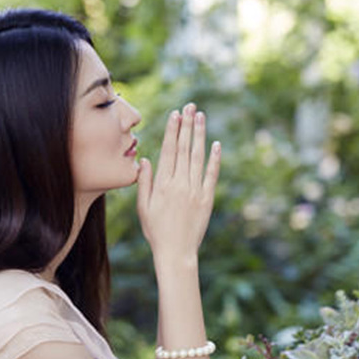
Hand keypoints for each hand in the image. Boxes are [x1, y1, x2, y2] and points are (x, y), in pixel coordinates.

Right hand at [136, 102, 220, 262]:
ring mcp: (195, 190)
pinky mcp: (207, 199)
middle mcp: (179, 184)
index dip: (173, 130)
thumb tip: (146, 159)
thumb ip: (144, 182)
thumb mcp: (142, 207)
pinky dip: (215, 159)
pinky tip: (216, 144)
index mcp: (162, 184)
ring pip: (198, 157)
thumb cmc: (156, 231)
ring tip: (201, 117)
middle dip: (187, 125)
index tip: (176, 114)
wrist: (176, 252)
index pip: (169, 150)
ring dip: (200, 135)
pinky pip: (211, 175)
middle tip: (191, 106)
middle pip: (184, 148)